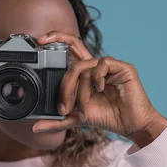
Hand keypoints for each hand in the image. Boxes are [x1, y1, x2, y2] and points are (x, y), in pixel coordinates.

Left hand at [32, 31, 166, 142]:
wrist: (131, 126)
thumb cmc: (107, 117)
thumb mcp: (76, 118)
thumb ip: (57, 121)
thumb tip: (35, 127)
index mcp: (85, 73)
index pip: (68, 50)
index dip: (55, 40)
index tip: (39, 42)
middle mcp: (95, 66)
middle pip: (73, 45)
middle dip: (59, 57)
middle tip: (55, 85)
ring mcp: (109, 66)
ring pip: (83, 67)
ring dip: (78, 92)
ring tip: (82, 110)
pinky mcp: (122, 68)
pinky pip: (103, 64)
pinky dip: (97, 78)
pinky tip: (99, 90)